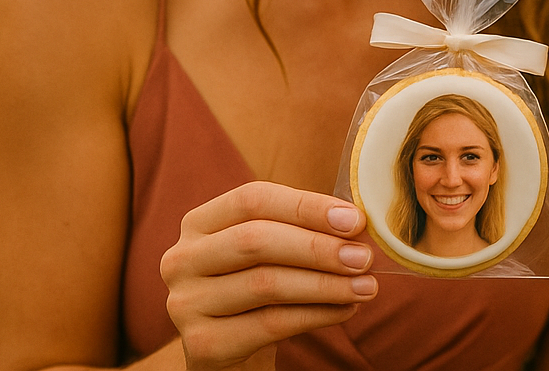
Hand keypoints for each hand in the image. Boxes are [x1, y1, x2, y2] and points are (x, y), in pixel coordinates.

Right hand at [161, 181, 379, 370]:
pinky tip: (345, 310)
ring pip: (266, 284)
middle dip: (319, 248)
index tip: (356, 220)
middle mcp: (182, 259)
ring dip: (326, 284)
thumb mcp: (271, 251)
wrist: (229, 349)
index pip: (253, 199)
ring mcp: (186, 303)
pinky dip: (316, 315)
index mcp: (199, 223)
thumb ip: (302, 229)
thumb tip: (357, 224)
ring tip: (366, 287)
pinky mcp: (202, 344)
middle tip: (364, 258)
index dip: (307, 206)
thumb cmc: (259, 285)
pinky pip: (270, 324)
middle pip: (256, 240)